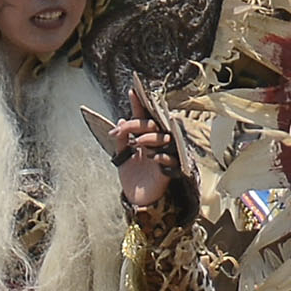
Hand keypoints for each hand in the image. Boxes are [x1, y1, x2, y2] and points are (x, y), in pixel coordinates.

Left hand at [91, 96, 178, 216]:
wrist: (135, 198)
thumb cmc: (131, 176)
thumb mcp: (121, 156)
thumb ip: (121, 140)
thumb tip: (121, 121)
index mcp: (145, 138)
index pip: (143, 118)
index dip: (138, 105)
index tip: (132, 91)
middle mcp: (156, 144)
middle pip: (152, 125)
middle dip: (137, 124)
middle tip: (121, 129)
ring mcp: (164, 155)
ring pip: (164, 139)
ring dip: (151, 138)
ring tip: (138, 143)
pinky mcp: (169, 170)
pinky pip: (170, 159)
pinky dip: (161, 156)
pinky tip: (152, 157)